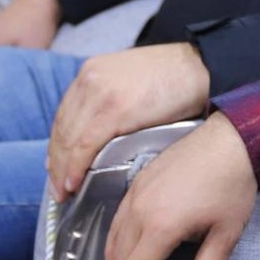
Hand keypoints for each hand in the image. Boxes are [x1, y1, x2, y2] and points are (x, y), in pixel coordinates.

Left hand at [47, 43, 211, 197]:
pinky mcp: (114, 108)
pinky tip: (74, 182)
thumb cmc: (176, 80)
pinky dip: (75, 166)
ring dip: (62, 169)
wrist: (203, 68)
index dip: (57, 146)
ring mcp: (100, 92)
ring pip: (68, 139)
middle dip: (56, 162)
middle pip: (61, 129)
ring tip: (63, 191)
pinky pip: (84, 144)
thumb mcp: (132, 83)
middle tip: (57, 188)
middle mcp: (90, 80)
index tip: (55, 168)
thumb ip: (111, 104)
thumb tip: (97, 138)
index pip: (64, 116)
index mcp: (92, 72)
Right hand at [102, 113, 254, 259]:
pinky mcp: (137, 183)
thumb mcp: (225, 234)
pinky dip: (116, 244)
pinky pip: (116, 221)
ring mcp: (134, 195)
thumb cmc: (233, 185)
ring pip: (112, 242)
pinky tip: (127, 254)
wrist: (232, 138)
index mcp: (159, 228)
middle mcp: (138, 212)